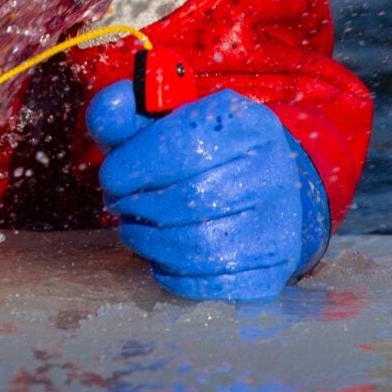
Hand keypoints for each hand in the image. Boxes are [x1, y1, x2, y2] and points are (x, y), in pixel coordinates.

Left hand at [85, 83, 329, 301]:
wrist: (257, 190)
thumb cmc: (195, 154)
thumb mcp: (159, 124)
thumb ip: (124, 114)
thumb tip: (110, 108)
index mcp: (247, 124)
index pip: (188, 145)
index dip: (138, 165)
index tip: (112, 177)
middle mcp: (274, 170)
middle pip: (193, 199)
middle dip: (139, 206)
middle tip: (118, 205)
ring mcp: (280, 222)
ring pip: (200, 246)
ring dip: (149, 242)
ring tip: (134, 229)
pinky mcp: (275, 267)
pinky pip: (213, 283)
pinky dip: (173, 274)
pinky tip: (160, 257)